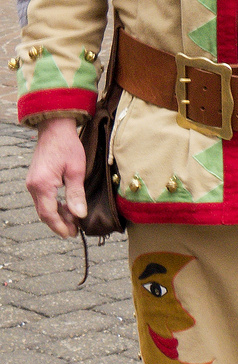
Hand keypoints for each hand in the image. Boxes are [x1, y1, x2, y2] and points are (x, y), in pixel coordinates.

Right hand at [27, 116, 86, 237]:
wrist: (55, 129)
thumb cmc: (68, 146)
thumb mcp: (76, 170)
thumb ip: (76, 194)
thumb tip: (79, 214)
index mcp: (42, 185)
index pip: (49, 214)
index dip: (60, 226)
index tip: (71, 234)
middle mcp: (33, 187)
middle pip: (44, 213)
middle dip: (59, 224)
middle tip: (74, 232)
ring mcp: (32, 183)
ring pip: (43, 206)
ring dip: (57, 215)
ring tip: (73, 222)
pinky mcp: (36, 180)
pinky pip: (43, 198)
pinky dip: (54, 206)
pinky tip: (66, 208)